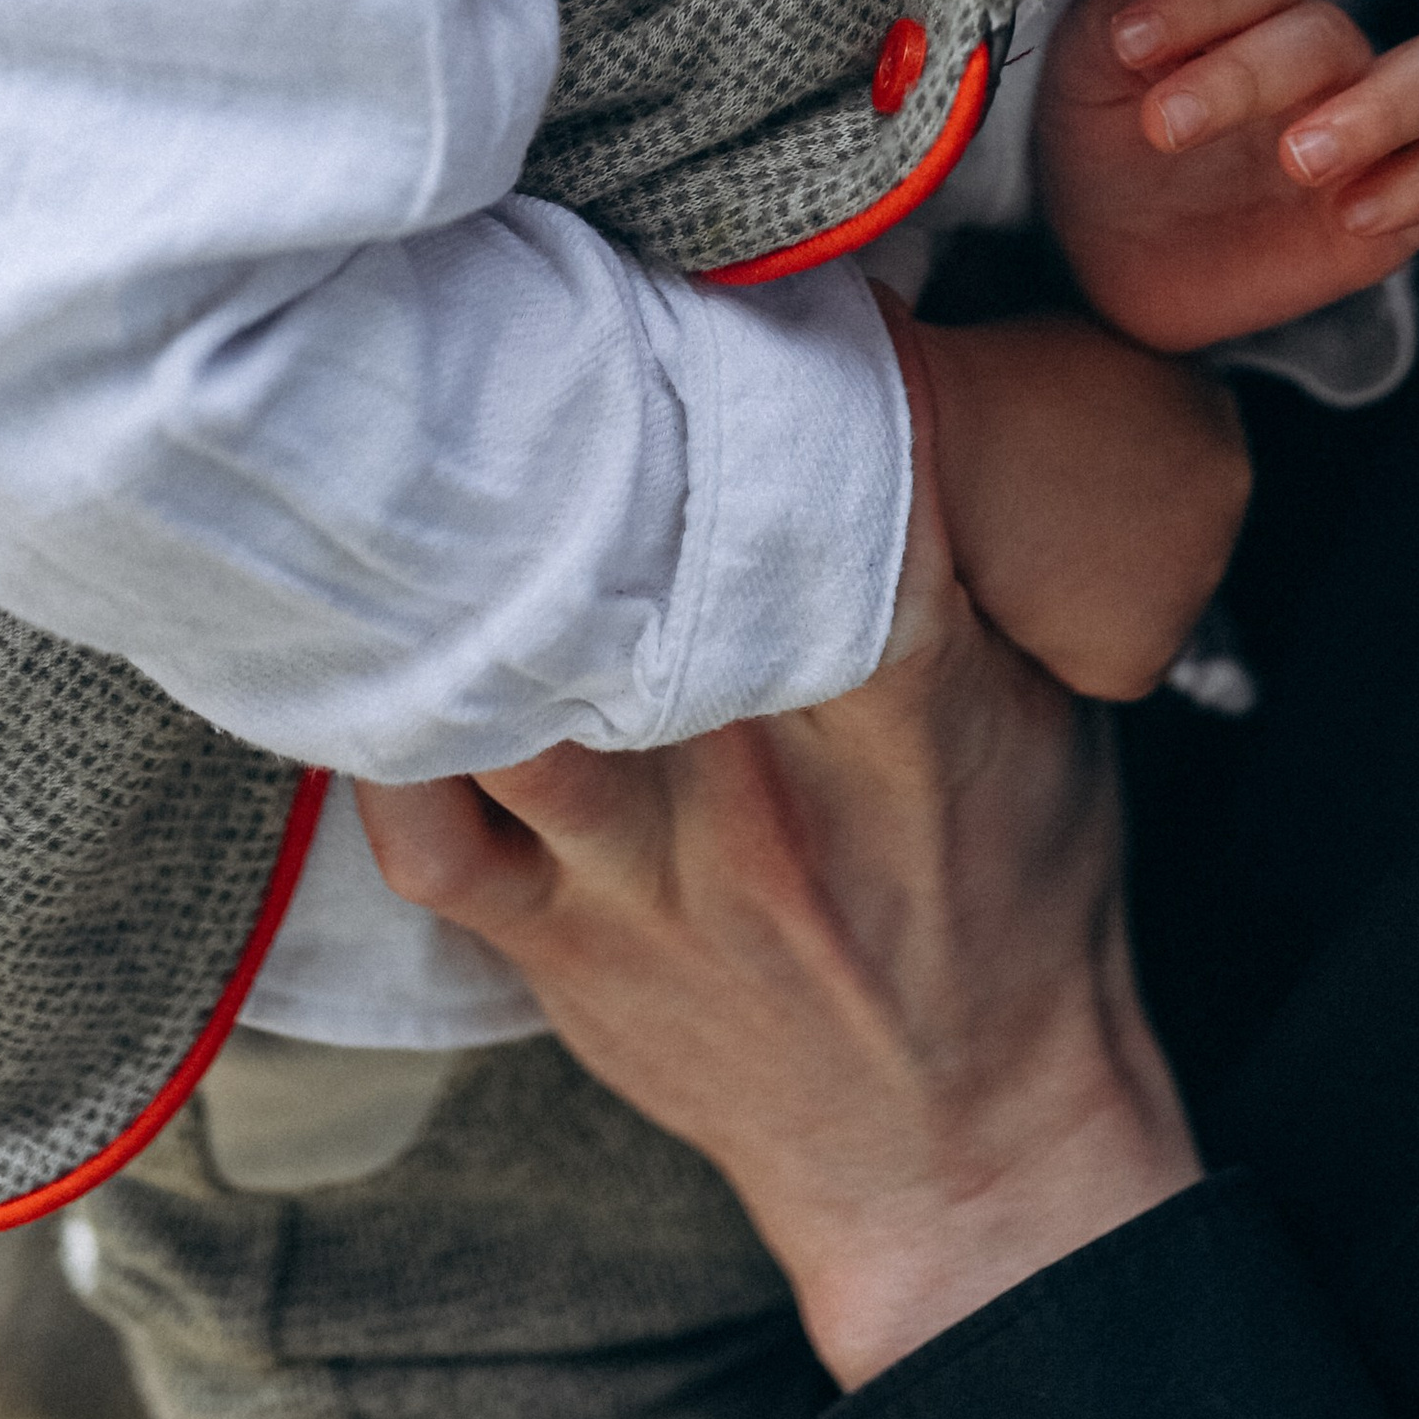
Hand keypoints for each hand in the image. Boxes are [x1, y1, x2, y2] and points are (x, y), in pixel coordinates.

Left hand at [357, 315, 1199, 1388]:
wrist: (961, 1148)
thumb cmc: (1021, 908)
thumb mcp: (1047, 711)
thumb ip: (970, 559)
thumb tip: (902, 373)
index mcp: (899, 719)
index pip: (828, 510)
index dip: (775, 374)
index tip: (732, 271)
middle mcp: (751, 790)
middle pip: (636, 574)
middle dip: (591, 436)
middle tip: (543, 302)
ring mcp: (634, 874)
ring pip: (502, 692)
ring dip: (463, 569)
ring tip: (429, 437)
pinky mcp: (554, 945)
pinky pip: (426, 825)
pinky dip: (383, 730)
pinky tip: (371, 632)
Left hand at [1038, 0, 1418, 353]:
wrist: (1118, 261)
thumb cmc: (1108, 149)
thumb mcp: (1082, 85)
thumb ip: (1104, 31)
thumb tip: (1140, 14)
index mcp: (1250, 9)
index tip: (1129, 49)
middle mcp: (1325, 54)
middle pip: (1330, 28)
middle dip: (1252, 73)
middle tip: (1171, 129)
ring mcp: (1376, 124)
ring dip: (1382, 107)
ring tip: (1299, 161)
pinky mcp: (1405, 203)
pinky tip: (1352, 216)